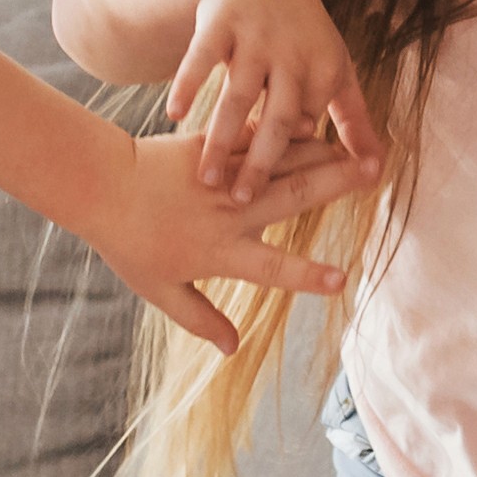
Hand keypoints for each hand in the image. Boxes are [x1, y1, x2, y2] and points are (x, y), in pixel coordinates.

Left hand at [72, 119, 369, 354]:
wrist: (101, 184)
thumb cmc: (129, 243)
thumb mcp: (159, 291)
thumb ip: (200, 319)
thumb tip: (232, 350)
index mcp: (219, 250)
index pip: (271, 267)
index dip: (306, 276)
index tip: (342, 280)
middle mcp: (229, 212)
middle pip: (292, 197)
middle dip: (336, 185)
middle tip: (375, 173)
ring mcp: (223, 176)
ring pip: (282, 163)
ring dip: (324, 155)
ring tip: (360, 148)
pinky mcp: (214, 148)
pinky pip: (257, 140)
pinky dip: (288, 133)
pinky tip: (317, 126)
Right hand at [167, 0, 372, 203]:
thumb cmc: (300, 34)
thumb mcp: (333, 68)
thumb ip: (353, 118)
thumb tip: (379, 168)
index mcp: (326, 67)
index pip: (311, 126)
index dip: (293, 162)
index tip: (275, 200)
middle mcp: (295, 50)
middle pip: (278, 116)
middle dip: (261, 161)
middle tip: (240, 202)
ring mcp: (256, 33)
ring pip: (238, 93)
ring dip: (222, 136)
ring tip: (206, 175)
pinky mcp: (219, 19)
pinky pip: (201, 57)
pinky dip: (188, 84)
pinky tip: (175, 115)